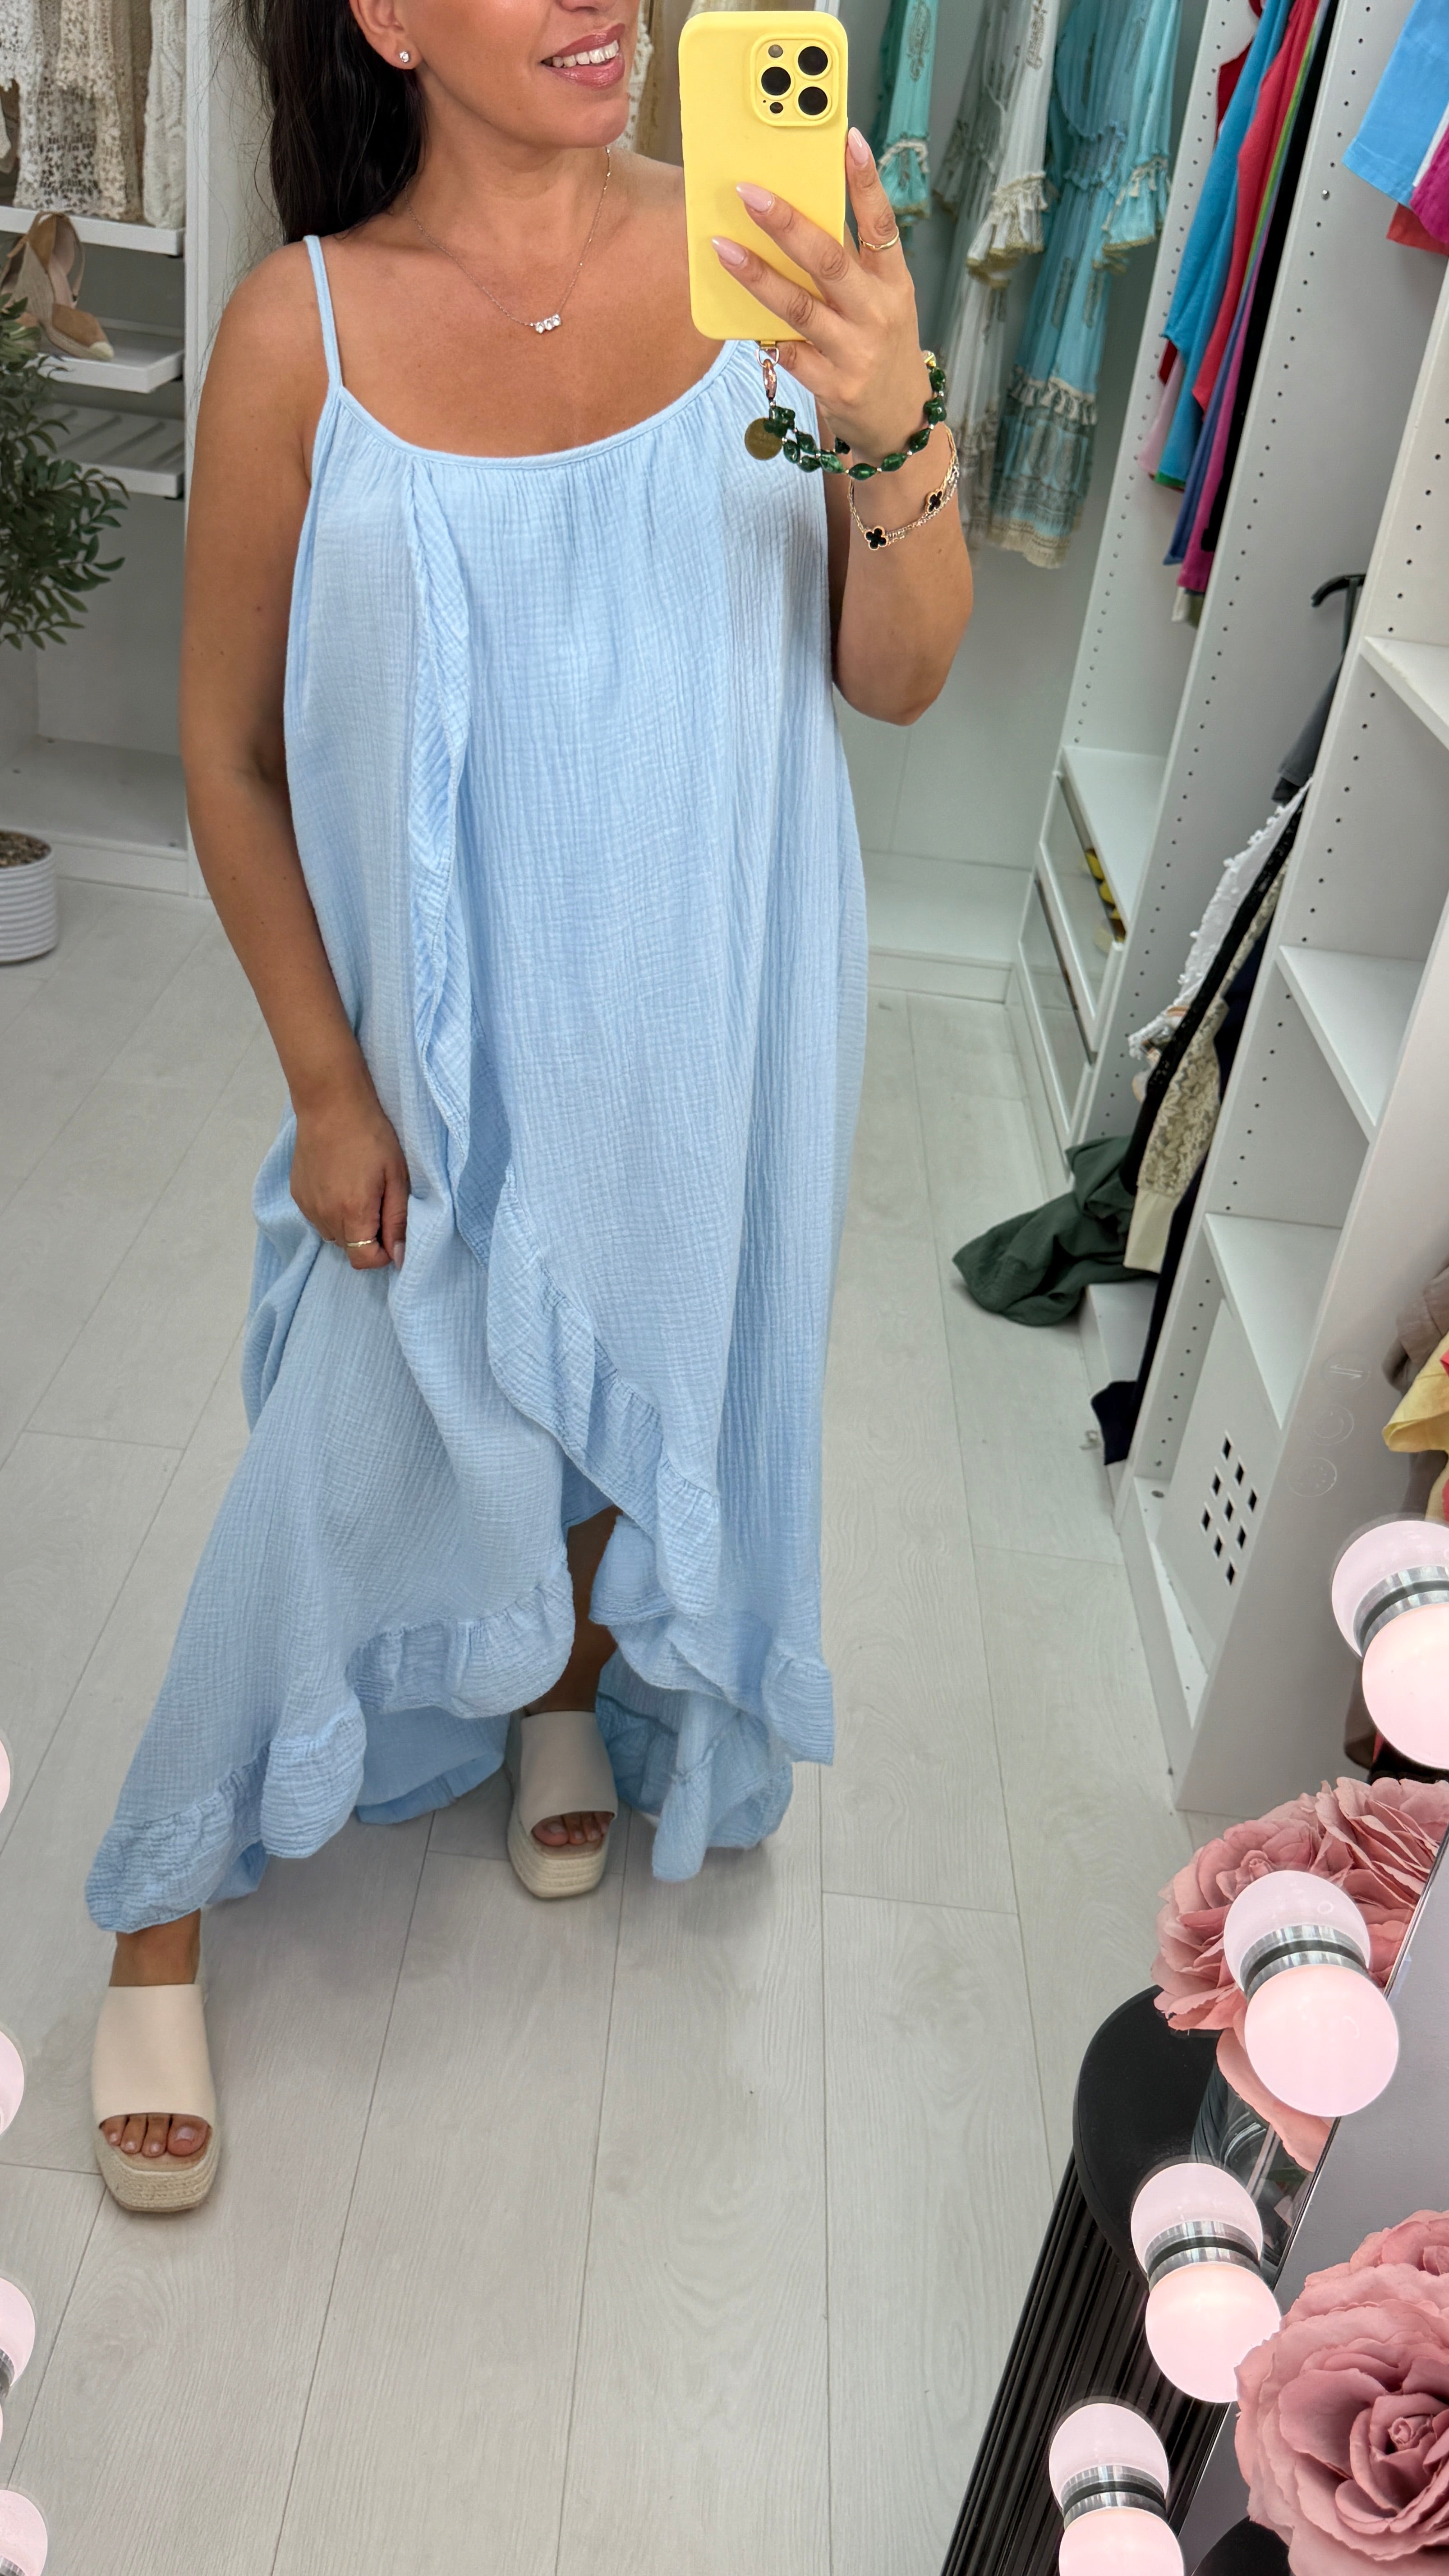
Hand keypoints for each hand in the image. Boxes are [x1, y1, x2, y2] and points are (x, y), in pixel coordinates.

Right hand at [290, 1073, 409, 1269]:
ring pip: (332, 1235)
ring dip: (348, 1225)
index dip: (383, 1254)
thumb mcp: (396, 1177)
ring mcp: (307, 1206)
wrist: (331, 1105)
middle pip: (349, 1250)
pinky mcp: (297, 1194)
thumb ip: (397, 1221)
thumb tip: (399, 1257)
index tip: (391, 1231)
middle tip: (378, 1203)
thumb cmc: (371, 1136)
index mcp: (353, 1213)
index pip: (364, 1261)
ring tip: (358, 1191)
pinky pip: (317, 1217)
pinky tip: (339, 1183)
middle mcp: (325, 1216)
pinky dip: (331, 1211)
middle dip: (367, 1238)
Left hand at [712, 128, 930, 462]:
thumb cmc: (883, 347)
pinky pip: (789, 353)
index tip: (847, 139)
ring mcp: (855, 351)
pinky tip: (739, 316)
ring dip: (757, 275)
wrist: (901, 422)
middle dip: (786, 222)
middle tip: (748, 192)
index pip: (882, 223)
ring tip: (722, 246)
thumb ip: (851, 263)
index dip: (865, 181)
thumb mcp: (883, 301)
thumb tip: (802, 215)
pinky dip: (764, 333)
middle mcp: (877, 312)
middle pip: (829, 259)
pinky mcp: (834, 385)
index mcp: (893, 282)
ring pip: (799, 306)